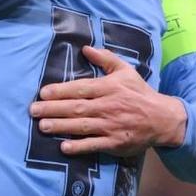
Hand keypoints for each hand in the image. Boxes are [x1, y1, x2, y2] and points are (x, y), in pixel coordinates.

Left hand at [29, 47, 186, 156]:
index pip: (80, 88)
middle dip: (53, 109)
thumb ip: (105, 58)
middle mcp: (107, 106)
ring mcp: (111, 126)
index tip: (43, 93)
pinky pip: (94, 145)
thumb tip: (85, 48)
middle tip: (33, 110)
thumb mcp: (125, 70)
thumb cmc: (139, 92)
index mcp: (108, 88)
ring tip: (42, 126)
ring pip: (82, 126)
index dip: (61, 91)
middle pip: (76, 108)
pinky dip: (79, 146)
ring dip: (60, 126)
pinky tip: (64, 146)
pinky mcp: (115, 143)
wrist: (162, 118)